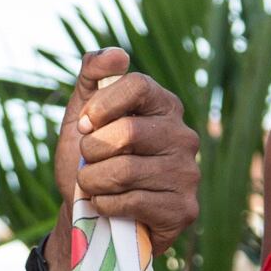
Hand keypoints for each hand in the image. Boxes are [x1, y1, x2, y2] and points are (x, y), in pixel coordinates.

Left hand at [57, 48, 203, 253]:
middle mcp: (184, 136)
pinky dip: (105, 205)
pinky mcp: (184, 209)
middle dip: (92, 150)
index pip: (138, 85)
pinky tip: (106, 206)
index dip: (102, 105)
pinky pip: (132, 202)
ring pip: (126, 170)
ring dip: (93, 181)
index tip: (84, 125)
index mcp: (164, 107)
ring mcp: (188, 174)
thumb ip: (92, 77)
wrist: (93, 216)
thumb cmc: (91, 162)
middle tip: (87, 162)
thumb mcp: (82, 116)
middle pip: (129, 131)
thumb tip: (118, 54)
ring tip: (93, 186)